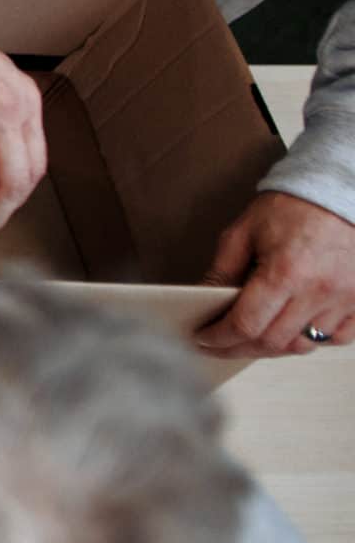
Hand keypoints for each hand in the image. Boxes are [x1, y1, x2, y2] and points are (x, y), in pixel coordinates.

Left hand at [198, 191, 354, 356]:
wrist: (338, 193)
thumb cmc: (293, 208)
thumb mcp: (244, 231)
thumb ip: (222, 270)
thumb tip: (202, 299)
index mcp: (285, 272)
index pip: (246, 324)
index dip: (219, 338)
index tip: (204, 339)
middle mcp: (318, 291)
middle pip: (272, 342)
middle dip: (238, 349)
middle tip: (219, 345)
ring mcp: (345, 300)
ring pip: (303, 345)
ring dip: (273, 348)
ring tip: (251, 339)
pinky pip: (337, 338)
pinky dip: (312, 340)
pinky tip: (293, 331)